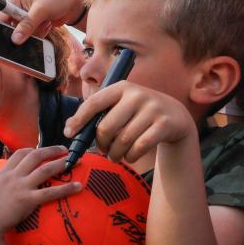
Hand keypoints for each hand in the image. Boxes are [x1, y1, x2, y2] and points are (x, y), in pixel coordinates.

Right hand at [0, 147, 80, 241]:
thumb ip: (0, 185)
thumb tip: (6, 187)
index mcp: (4, 173)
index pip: (20, 153)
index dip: (34, 150)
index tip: (43, 150)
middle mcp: (13, 176)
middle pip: (35, 156)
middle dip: (52, 150)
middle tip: (65, 150)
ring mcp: (20, 187)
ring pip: (45, 169)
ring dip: (62, 163)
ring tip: (75, 161)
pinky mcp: (27, 200)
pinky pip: (50, 192)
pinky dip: (66, 188)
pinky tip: (78, 187)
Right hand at [1, 0, 87, 44]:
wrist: (74, 4)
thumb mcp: (41, 10)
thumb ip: (27, 25)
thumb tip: (15, 39)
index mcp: (12, 0)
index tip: (5, 40)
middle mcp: (15, 9)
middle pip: (9, 29)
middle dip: (23, 32)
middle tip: (35, 28)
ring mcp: (23, 19)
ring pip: (21, 36)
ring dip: (35, 32)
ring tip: (45, 22)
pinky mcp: (31, 26)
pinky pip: (30, 37)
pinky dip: (39, 34)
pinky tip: (47, 24)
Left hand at [64, 82, 195, 163]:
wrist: (175, 115)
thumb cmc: (138, 113)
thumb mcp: (120, 106)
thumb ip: (98, 113)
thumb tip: (69, 127)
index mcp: (121, 87)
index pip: (94, 102)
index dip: (79, 119)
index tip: (68, 133)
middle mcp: (137, 95)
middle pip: (107, 127)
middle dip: (101, 144)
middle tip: (103, 150)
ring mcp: (152, 108)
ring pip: (123, 140)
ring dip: (116, 153)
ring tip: (115, 156)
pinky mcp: (164, 124)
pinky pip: (140, 147)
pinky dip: (131, 156)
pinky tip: (130, 156)